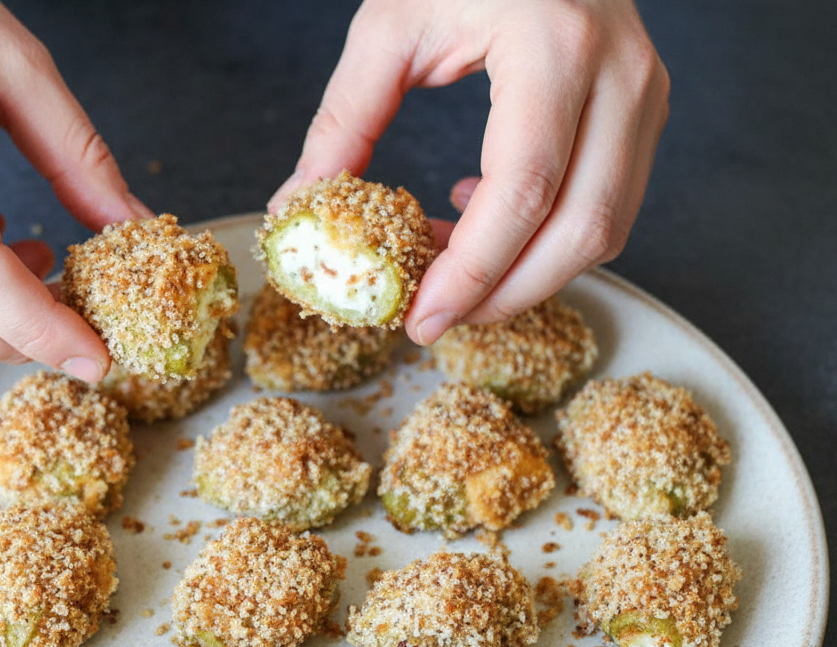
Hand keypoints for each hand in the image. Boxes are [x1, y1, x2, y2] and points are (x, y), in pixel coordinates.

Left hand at [270, 0, 668, 343]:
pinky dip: (546, 237)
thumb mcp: (390, 25)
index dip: (473, 271)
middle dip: (505, 294)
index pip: (524, 190)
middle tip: (435, 318)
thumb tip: (300, 204)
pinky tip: (483, 214)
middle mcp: (620, 75)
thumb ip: (345, 118)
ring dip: (526, 272)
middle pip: (581, 229)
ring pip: (606, 229)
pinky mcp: (643, 111)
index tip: (422, 316)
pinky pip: (609, 204)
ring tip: (449, 268)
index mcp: (555, 46)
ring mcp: (644, 95)